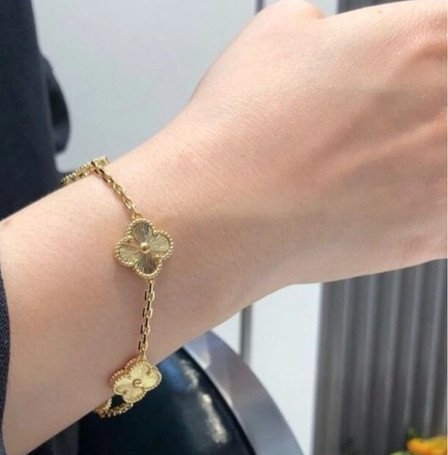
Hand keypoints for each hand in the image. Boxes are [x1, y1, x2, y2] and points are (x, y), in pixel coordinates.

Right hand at [0, 0, 445, 454]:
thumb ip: (322, 28)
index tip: (402, 76)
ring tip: (375, 164)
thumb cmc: (240, 133)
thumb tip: (323, 39)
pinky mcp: (434, 236)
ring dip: (427, 159)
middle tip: (381, 123)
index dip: (425, 56)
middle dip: (424, 109)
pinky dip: (426, 208)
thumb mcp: (274, 34)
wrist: (217, 216)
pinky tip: (384, 202)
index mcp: (430, 35)